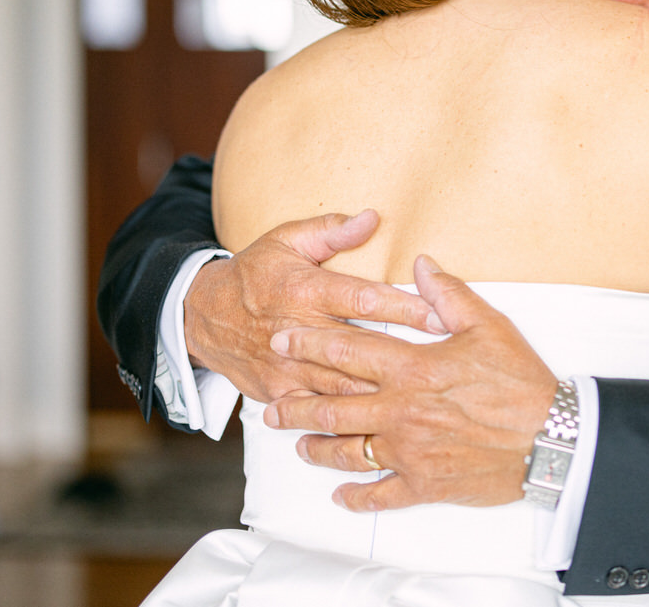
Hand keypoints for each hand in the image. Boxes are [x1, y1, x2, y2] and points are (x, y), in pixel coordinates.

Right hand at [184, 211, 441, 402]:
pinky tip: (380, 430)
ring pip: (340, 387)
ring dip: (381, 396)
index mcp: (305, 290)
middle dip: (403, 357)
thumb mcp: (287, 240)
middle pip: (359, 348)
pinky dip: (345, 423)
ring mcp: (287, 367)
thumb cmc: (255, 273)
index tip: (440, 315)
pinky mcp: (278, 393)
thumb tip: (371, 218)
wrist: (202, 315)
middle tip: (445, 364)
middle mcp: (297, 330)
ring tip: (422, 401)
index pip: (363, 299)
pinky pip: (316, 413)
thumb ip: (331, 231)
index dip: (403, 308)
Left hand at [264, 256, 557, 511]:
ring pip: (347, 451)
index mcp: (412, 368)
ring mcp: (408, 451)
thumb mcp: (488, 325)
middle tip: (272, 404)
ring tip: (297, 444)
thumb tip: (420, 265)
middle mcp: (401, 411)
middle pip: (332, 407)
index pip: (347, 351)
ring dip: (317, 448)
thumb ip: (447, 294)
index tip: (283, 339)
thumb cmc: (521, 383)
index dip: (310, 343)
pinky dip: (357, 496)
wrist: (551, 439)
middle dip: (296, 405)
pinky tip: (341, 495)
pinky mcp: (424, 483)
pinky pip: (380, 494)